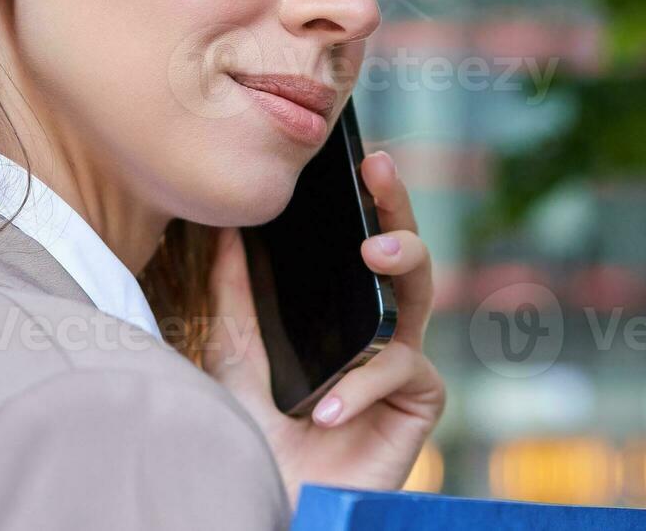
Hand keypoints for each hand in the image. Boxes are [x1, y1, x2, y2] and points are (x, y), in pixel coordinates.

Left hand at [205, 150, 445, 496]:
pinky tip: (330, 406)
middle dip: (397, 204)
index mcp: (345, 310)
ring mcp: (404, 362)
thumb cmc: (258, 426)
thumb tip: (225, 224)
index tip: (360, 153)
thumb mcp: (234, 351)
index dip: (369, 199)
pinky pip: (402, 370)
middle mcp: (382, 329)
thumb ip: (235, 293)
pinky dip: (364, 385)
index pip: (363, 242)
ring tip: (374, 253)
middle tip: (380, 168)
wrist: (271, 492)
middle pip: (404, 253)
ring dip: (401, 263)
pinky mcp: (420, 401)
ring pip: (419, 296)